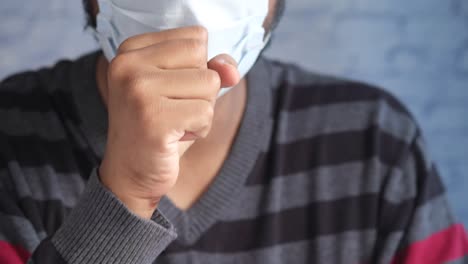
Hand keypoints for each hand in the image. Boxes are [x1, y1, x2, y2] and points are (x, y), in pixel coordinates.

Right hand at [98, 26, 239, 218]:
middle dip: (201, 89)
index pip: (196, 37)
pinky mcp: (153, 120)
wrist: (131, 172)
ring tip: (173, 124)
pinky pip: (206, 113)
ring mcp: (138, 92)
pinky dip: (200, 130)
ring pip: (209, 84)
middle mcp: (128, 65)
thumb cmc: (160, 126)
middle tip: (172, 110)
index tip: (169, 91)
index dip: (196, 68)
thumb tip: (231, 70)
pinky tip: (174, 138)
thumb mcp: (185, 89)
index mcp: (131, 50)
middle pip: (203, 58)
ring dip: (202, 111)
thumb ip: (211, 68)